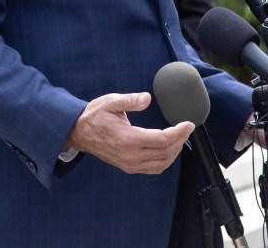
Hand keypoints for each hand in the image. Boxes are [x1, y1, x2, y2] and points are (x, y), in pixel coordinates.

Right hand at [64, 92, 193, 174]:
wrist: (79, 132)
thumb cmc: (95, 115)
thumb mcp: (111, 102)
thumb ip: (130, 100)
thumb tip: (147, 98)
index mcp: (128, 139)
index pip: (162, 139)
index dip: (179, 132)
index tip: (188, 123)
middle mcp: (131, 155)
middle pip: (165, 152)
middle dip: (180, 140)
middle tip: (187, 128)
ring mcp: (129, 164)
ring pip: (161, 163)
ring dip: (175, 152)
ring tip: (180, 138)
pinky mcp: (128, 167)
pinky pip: (153, 169)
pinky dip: (165, 161)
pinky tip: (169, 150)